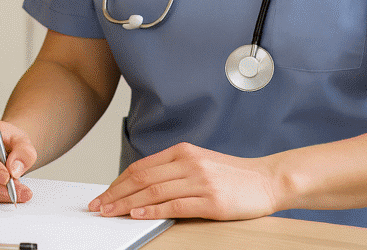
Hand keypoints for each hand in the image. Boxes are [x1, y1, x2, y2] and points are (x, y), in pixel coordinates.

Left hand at [89, 142, 279, 220]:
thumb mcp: (199, 163)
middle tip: (98, 207)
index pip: (140, 168)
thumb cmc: (233, 175)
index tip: (103, 195)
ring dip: (127, 204)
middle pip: (141, 179)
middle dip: (115, 194)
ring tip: (111, 213)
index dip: (117, 183)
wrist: (268, 180)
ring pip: (153, 192)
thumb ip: (172, 171)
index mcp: (182, 152)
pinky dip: (152, 210)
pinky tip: (138, 215)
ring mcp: (200, 181)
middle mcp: (188, 163)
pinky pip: (174, 205)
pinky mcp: (211, 200)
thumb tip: (141, 186)